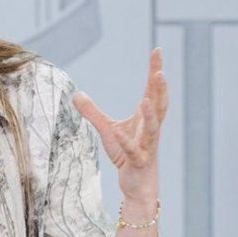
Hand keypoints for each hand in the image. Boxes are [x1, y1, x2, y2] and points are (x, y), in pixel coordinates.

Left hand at [72, 48, 167, 204]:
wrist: (138, 186)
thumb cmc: (127, 155)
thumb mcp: (107, 130)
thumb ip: (93, 112)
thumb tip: (77, 94)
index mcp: (145, 118)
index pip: (152, 90)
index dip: (155, 70)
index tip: (157, 50)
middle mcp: (150, 130)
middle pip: (160, 105)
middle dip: (160, 89)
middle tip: (160, 71)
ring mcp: (146, 146)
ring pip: (152, 129)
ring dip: (150, 115)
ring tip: (146, 101)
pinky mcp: (138, 162)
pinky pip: (132, 151)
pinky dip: (126, 142)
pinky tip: (118, 133)